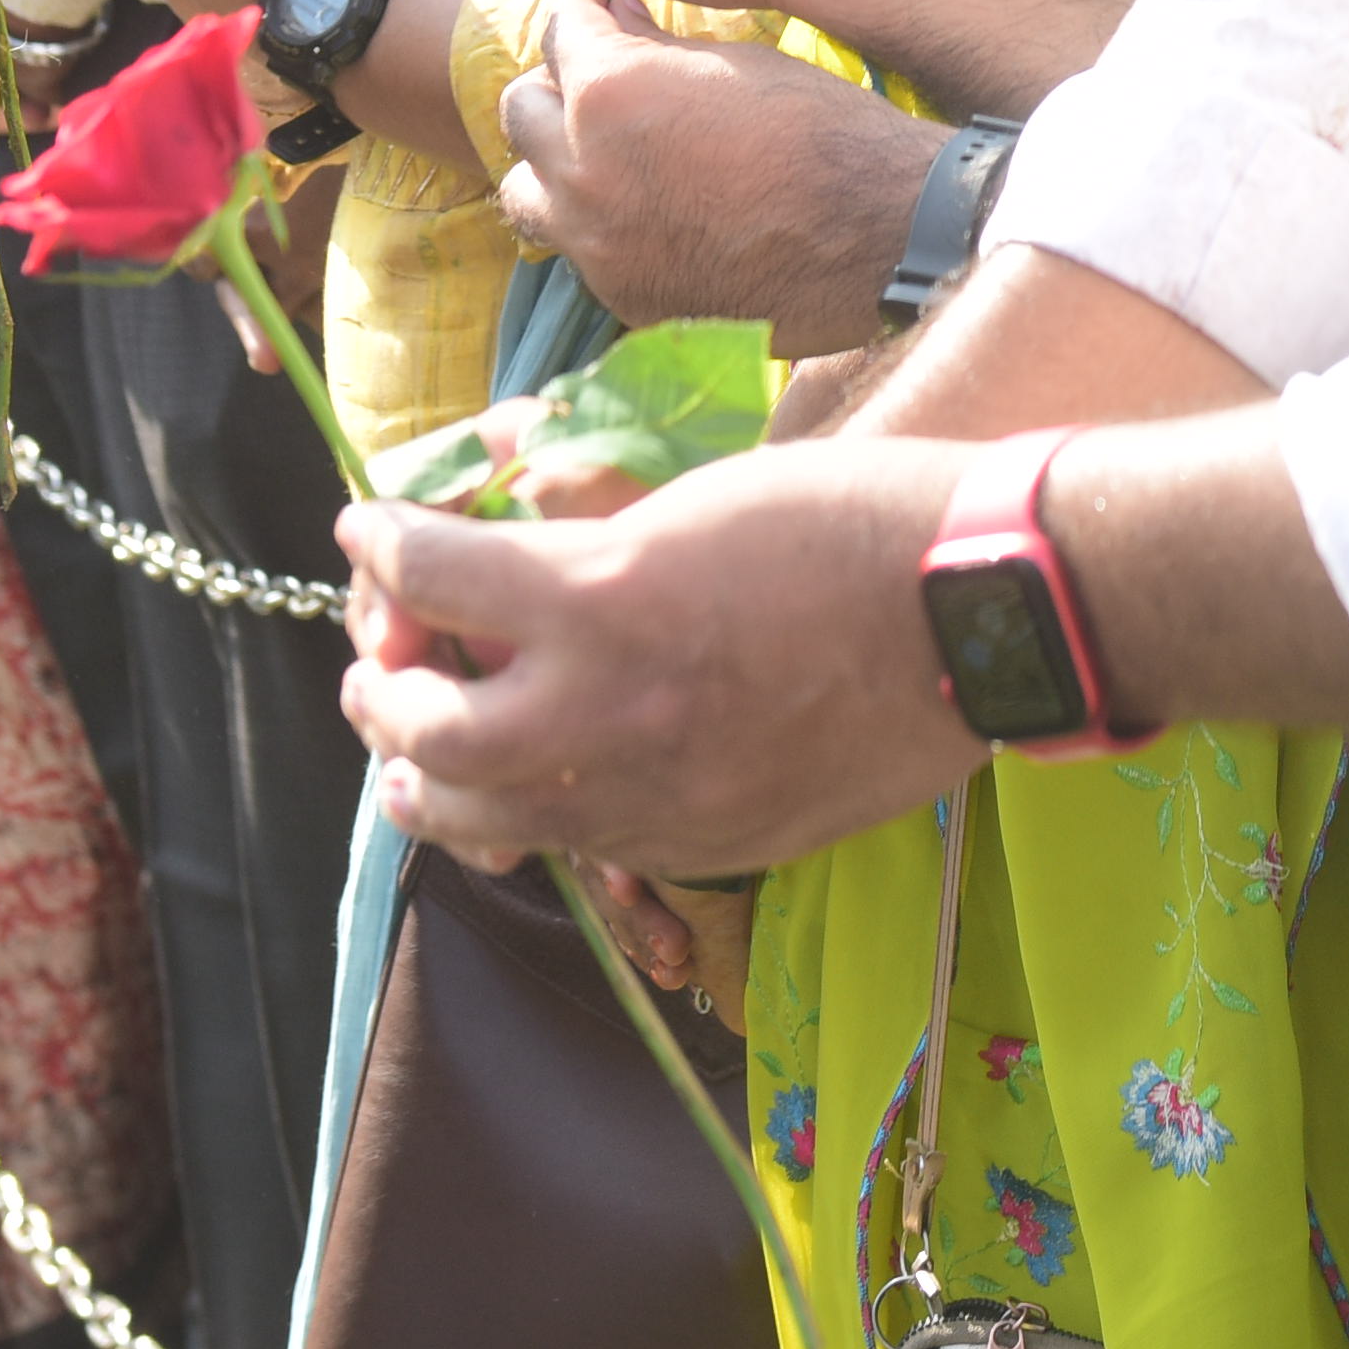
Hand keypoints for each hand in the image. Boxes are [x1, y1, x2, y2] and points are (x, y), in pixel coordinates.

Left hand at [342, 436, 991, 871]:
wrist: (978, 616)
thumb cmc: (850, 518)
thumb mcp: (693, 497)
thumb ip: (587, 538)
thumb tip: (504, 537)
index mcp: (604, 598)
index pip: (430, 575)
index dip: (382, 544)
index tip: (370, 529)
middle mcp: (607, 713)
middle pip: (425, 727)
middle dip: (381, 683)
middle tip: (380, 651)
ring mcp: (654, 798)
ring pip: (483, 821)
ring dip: (426, 780)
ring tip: (409, 752)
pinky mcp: (704, 848)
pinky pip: (580, 851)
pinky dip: (529, 819)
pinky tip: (530, 790)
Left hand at [490, 0, 948, 353]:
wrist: (880, 235)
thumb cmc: (821, 130)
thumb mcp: (736, 63)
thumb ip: (655, 44)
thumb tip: (610, 18)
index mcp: (610, 93)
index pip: (556, 32)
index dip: (582, 14)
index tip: (599, 14)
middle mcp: (583, 171)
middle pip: (520, 111)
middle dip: (558, 87)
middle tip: (600, 83)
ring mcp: (598, 246)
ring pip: (526, 192)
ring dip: (554, 165)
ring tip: (602, 156)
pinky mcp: (624, 299)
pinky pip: (579, 252)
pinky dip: (597, 227)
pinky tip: (647, 214)